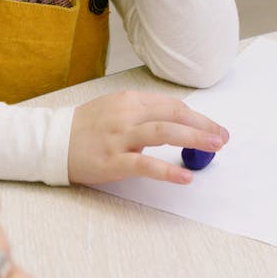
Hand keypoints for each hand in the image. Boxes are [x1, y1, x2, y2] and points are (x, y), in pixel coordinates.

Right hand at [68, 90, 229, 184]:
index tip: (215, 127)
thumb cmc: (87, 127)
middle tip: (223, 138)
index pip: (172, 105)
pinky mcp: (113, 160)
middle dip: (203, 125)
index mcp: (130, 100)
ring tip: (214, 148)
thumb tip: (178, 123)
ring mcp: (120, 137)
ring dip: (193, 139)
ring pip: (164, 133)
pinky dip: (168, 170)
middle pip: (174, 115)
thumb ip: (143, 113)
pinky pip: (145, 164)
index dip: (198, 116)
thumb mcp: (115, 109)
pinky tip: (185, 178)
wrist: (53, 142)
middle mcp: (127, 114)